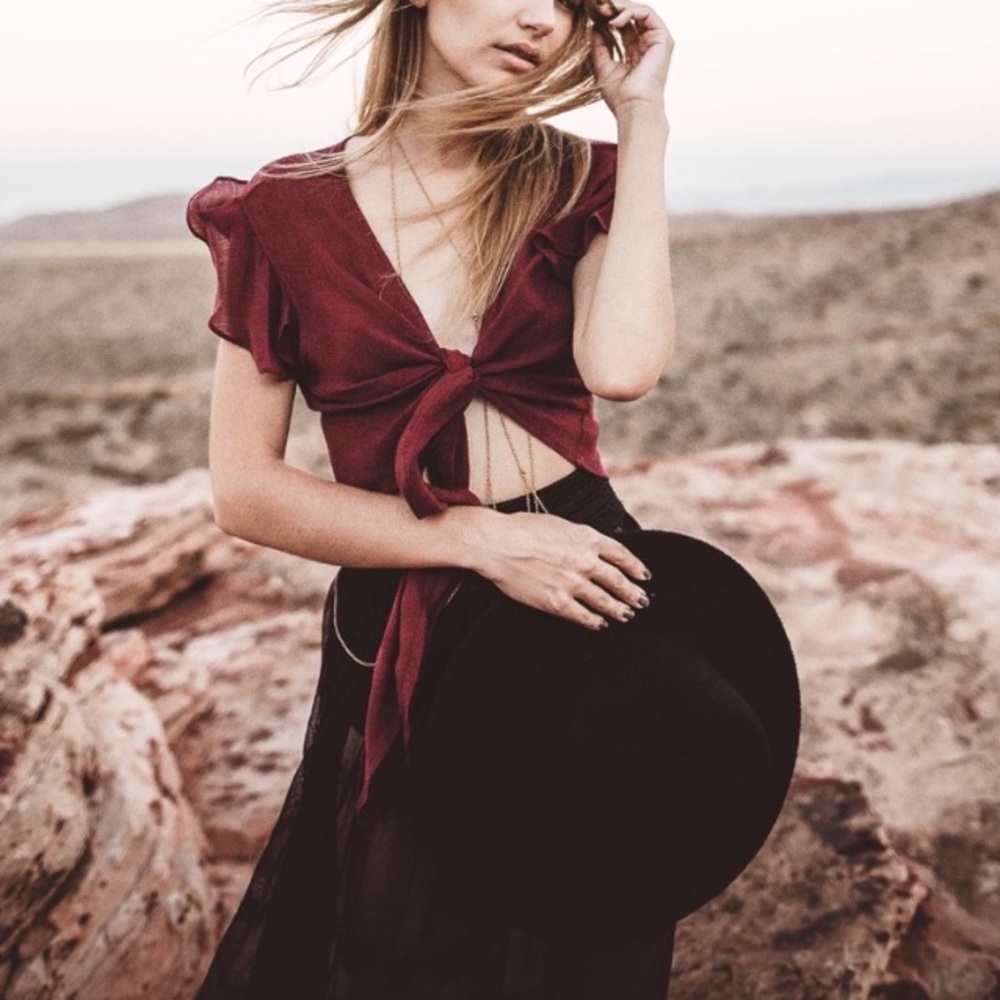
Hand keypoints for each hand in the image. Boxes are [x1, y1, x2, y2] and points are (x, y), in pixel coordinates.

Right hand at [466, 509, 651, 629]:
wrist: (498, 543)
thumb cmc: (521, 529)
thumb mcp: (559, 524)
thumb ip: (579, 538)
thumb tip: (592, 546)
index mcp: (587, 538)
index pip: (622, 554)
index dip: (635, 567)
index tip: (643, 575)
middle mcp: (586, 561)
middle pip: (618, 581)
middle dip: (632, 592)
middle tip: (642, 600)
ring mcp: (573, 583)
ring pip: (605, 601)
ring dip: (619, 609)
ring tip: (627, 614)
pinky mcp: (557, 602)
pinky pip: (583, 616)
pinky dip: (595, 621)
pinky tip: (600, 624)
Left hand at [591, 0, 673, 116]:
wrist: (634, 108)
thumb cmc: (619, 96)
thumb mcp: (603, 66)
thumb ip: (599, 45)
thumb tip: (595, 25)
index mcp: (635, 53)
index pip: (623, 27)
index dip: (608, 18)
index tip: (593, 15)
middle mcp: (647, 45)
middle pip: (632, 16)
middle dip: (614, 9)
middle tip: (598, 7)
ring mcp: (656, 42)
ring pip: (640, 12)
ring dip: (621, 7)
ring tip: (605, 10)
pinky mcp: (663, 39)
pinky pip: (647, 14)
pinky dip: (630, 12)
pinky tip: (615, 21)